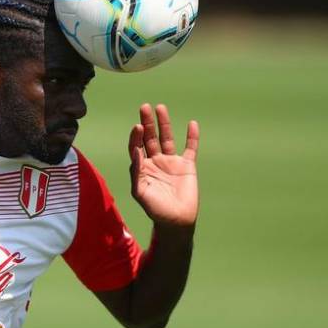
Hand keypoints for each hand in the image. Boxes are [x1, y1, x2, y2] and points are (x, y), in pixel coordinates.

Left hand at [128, 104, 198, 227]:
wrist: (176, 220)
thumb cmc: (155, 209)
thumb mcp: (140, 192)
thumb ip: (136, 172)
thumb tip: (136, 152)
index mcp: (142, 167)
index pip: (136, 146)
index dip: (135, 136)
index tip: (137, 126)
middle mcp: (155, 161)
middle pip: (150, 137)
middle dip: (147, 122)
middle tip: (144, 107)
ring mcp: (171, 162)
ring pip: (167, 138)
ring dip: (164, 124)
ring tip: (160, 107)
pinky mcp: (187, 165)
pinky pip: (190, 148)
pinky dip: (192, 136)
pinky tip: (192, 124)